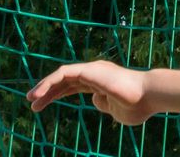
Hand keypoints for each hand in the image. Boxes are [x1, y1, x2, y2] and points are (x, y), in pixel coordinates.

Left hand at [28, 60, 157, 124]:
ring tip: (31, 99)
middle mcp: (95, 72)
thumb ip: (105, 105)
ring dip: (44, 86)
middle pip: (65, 80)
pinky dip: (49, 82)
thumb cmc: (137, 106)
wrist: (149, 97)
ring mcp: (92, 69)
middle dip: (47, 91)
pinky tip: (39, 94)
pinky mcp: (89, 70)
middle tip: (32, 103)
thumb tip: (95, 100)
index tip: (40, 106)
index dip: (55, 94)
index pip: (72, 85)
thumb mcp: (117, 111)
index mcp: (100, 82)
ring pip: (62, 75)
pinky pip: (64, 74)